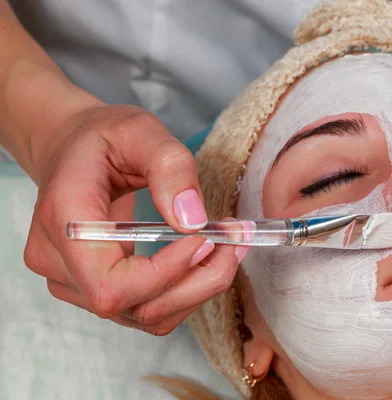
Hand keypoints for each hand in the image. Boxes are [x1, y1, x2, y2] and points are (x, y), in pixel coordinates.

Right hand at [23, 104, 248, 334]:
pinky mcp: (95, 288)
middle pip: (135, 307)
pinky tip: (206, 259)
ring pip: (147, 316)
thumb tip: (193, 221)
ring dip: (198, 288)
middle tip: (234, 241)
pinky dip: (186, 290)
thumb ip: (170, 167)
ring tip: (227, 247)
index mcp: (65, 221)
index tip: (204, 239)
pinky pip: (148, 309)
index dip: (165, 273)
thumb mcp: (139, 131)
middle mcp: (59, 262)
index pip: (110, 283)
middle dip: (198, 282)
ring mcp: (73, 282)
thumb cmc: (102, 139)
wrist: (72, 150)